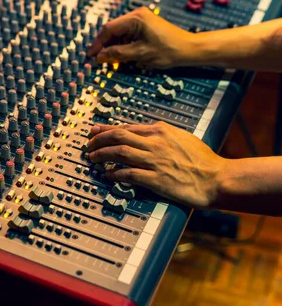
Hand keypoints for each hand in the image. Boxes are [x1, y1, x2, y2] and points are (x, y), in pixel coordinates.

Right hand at [87, 7, 195, 67]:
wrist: (189, 49)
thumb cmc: (169, 50)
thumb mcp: (140, 54)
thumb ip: (117, 54)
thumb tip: (100, 57)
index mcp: (136, 18)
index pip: (109, 29)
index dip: (98, 43)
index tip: (91, 55)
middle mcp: (137, 15)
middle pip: (113, 29)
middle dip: (105, 45)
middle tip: (98, 59)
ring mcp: (142, 19)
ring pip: (120, 33)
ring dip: (114, 46)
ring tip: (110, 60)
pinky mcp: (145, 26)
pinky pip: (128, 34)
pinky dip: (123, 44)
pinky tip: (122, 55)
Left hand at [87, 122, 225, 208]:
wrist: (216, 178)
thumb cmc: (203, 160)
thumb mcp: (182, 137)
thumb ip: (163, 135)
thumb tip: (148, 133)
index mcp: (161, 130)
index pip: (127, 127)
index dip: (107, 129)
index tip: (95, 131)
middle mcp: (155, 142)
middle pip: (118, 135)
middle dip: (99, 139)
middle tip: (88, 144)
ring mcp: (154, 160)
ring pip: (119, 152)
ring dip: (102, 154)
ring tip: (92, 158)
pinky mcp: (155, 178)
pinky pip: (128, 173)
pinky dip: (114, 173)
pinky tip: (107, 175)